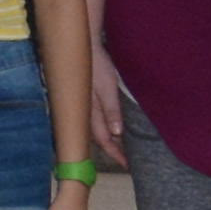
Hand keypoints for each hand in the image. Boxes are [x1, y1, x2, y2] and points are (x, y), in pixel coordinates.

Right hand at [76, 48, 124, 171]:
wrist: (83, 45)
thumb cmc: (96, 65)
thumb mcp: (107, 87)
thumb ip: (111, 109)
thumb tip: (116, 133)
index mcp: (90, 111)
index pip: (103, 139)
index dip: (115, 153)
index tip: (127, 165)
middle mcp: (86, 111)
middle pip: (98, 138)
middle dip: (111, 150)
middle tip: (125, 161)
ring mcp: (84, 105)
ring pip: (95, 129)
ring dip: (106, 140)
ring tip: (119, 147)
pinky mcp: (86, 98)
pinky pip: (94, 119)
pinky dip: (102, 127)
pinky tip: (109, 126)